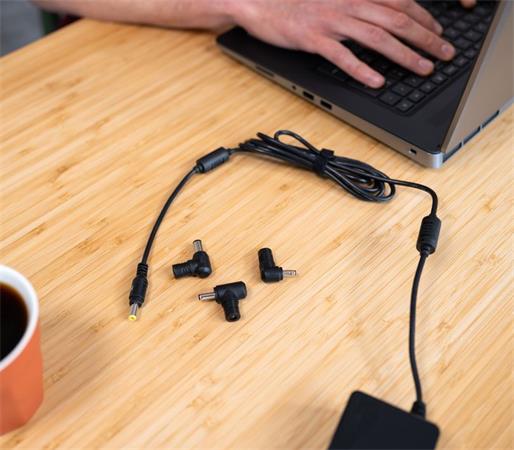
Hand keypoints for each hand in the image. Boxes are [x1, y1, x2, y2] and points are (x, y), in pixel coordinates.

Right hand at [229, 0, 475, 87]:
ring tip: (422, 69)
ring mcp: (331, 21)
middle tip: (444, 55)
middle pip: (397, 20)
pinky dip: (362, 70)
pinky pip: (343, 56)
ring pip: (377, 37)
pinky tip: (377, 81)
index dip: (424, 18)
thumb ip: (358, 3)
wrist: (261, 2)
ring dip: (404, 54)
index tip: (439, 33)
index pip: (400, 2)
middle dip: (426, 38)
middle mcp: (348, 3)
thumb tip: (382, 15)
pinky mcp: (314, 39)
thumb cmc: (296, 1)